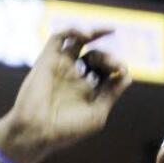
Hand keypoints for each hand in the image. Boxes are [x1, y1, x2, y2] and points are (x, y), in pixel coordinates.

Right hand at [0, 29, 130, 162]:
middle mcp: (74, 76)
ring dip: (95, 33)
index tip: (120, 70)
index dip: (117, 65)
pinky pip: (59, 37)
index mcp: (87, 90)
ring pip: (79, 41)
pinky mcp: (47, 60)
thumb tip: (127, 74)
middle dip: (107, 56)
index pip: (106, 70)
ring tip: (105, 34)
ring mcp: (61, 67)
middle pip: (95, 55)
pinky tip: (86, 34)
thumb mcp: (96, 114)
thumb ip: (111, 94)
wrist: (36, 132)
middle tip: (112, 64)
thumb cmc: (66, 130)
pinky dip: (73, 30)